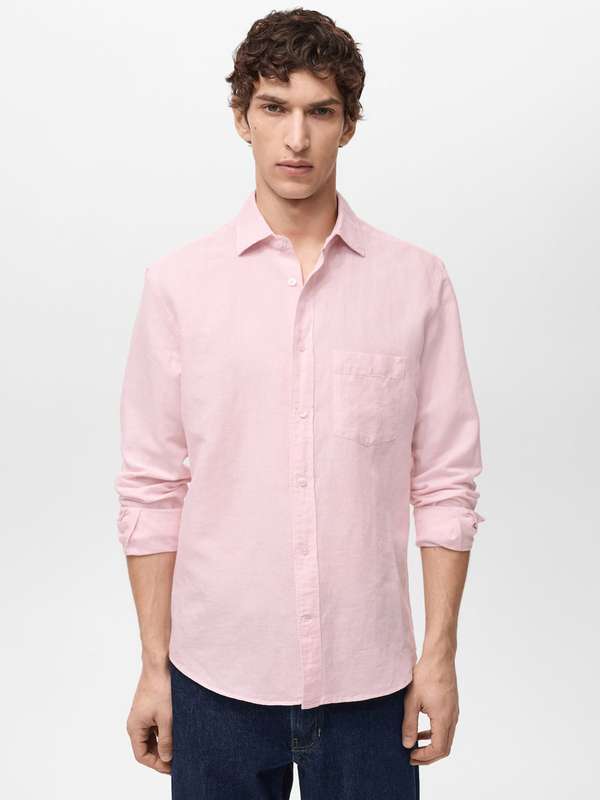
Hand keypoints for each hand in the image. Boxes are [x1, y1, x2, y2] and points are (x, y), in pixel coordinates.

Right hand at [126, 664, 172, 773]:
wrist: (160, 662)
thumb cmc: (161, 687)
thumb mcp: (167, 718)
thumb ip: (166, 740)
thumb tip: (166, 757)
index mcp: (135, 727)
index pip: (142, 755)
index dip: (157, 764)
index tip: (172, 768)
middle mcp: (136, 722)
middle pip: (146, 747)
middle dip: (161, 755)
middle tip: (179, 760)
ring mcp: (143, 713)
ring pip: (152, 736)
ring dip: (164, 743)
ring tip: (180, 747)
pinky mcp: (151, 706)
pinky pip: (156, 725)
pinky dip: (165, 731)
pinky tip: (178, 732)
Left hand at [402, 651, 458, 765]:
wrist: (439, 658)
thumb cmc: (425, 676)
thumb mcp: (412, 700)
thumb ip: (409, 724)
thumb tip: (407, 744)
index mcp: (443, 718)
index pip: (439, 749)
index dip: (425, 757)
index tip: (410, 756)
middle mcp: (452, 718)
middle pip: (445, 748)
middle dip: (428, 756)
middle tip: (412, 757)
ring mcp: (454, 712)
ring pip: (446, 738)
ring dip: (432, 745)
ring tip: (414, 746)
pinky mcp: (451, 706)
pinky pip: (446, 727)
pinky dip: (435, 734)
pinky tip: (421, 730)